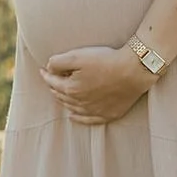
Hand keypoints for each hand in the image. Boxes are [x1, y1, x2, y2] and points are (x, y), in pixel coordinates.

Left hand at [41, 44, 157, 124]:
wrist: (134, 70)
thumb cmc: (106, 61)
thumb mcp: (78, 56)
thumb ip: (58, 62)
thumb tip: (49, 68)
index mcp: (70, 89)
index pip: (52, 82)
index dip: (46, 75)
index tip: (43, 69)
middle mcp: (80, 103)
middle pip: (61, 96)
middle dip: (54, 87)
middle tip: (53, 79)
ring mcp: (94, 111)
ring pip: (72, 108)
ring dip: (64, 100)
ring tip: (60, 93)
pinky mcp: (108, 114)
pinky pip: (87, 120)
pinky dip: (78, 118)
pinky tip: (73, 116)